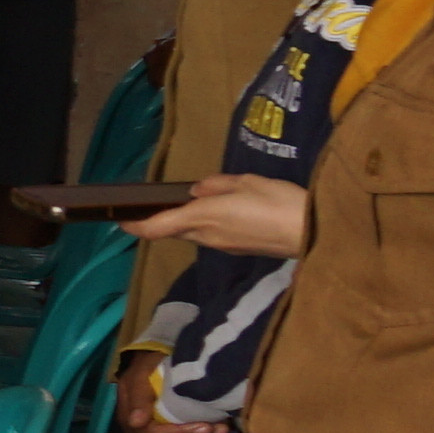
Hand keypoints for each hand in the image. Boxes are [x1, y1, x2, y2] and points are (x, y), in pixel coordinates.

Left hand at [134, 175, 306, 261]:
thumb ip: (218, 185)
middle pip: (175, 231)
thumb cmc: (279, 202)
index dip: (136, 226)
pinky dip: (207, 225)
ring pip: (194, 234)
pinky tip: (219, 213)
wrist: (313, 234)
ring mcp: (224, 246)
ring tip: (188, 205)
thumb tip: (197, 191)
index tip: (121, 220)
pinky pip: (214, 237)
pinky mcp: (240, 250)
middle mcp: (208, 236)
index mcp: (203, 216)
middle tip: (156, 205)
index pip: (158, 227)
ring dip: (186, 223)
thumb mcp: (247, 182)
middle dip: (163, 220)